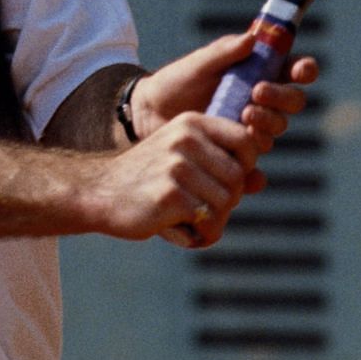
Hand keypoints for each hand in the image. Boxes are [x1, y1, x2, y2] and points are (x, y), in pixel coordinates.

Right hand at [87, 111, 262, 247]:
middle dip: (227, 201)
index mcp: (192, 123)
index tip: (227, 183)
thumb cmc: (147, 179)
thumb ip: (219, 165)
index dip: (246, 167)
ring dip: (214, 222)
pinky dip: (200, 236)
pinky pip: (207, 222)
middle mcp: (186, 139)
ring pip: (225, 201)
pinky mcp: (169, 195)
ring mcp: (177, 166)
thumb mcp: (181, 158)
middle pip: (238, 177)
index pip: (246, 141)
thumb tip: (261, 181)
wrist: (99, 193)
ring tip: (193, 225)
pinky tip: (181, 233)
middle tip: (205, 212)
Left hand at [130, 33, 318, 161]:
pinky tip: (251, 170)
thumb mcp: (198, 63)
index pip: (294, 70)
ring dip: (267, 122)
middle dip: (281, 97)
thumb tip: (252, 39)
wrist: (149, 114)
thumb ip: (224, 51)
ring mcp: (251, 127)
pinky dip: (256, 171)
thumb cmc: (177, 81)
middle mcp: (262, 101)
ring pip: (276, 129)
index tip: (298, 70)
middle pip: (292, 102)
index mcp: (259, 72)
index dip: (304, 70)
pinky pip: (255, 165)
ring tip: (244, 113)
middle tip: (258, 91)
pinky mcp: (238, 153)